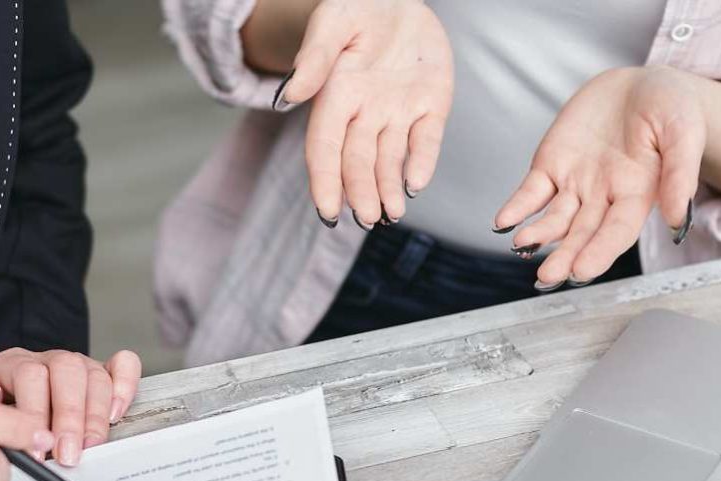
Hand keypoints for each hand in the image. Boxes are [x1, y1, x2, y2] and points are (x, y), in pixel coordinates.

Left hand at [0, 348, 141, 467]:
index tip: (36, 452)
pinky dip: (125, 387)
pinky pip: (124, 365)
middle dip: (69, 418)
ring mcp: (79, 364)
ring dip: (95, 416)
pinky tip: (117, 414)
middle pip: (66, 372)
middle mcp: (48, 360)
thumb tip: (3, 443)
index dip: (34, 415)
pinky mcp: (104, 371)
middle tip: (67, 455)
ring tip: (90, 447)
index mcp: (13, 364)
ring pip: (95, 375)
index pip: (29, 377)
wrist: (8, 403)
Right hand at [274, 0, 453, 228]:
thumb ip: (316, 59)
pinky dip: (422, 162)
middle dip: (361, 193)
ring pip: (390, 160)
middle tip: (367, 219)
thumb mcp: (334, 23)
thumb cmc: (358, 6)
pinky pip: (427, 140)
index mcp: (337, 96)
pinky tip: (416, 184)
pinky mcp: (431, 106)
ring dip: (388, 190)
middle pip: (358, 162)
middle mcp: (365, 112)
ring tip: (391, 214)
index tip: (328, 211)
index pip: (325, 148)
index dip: (325, 181)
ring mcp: (398, 111)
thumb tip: (289, 97)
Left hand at [494, 66, 706, 288]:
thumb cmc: (671, 108)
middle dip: (565, 255)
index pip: (617, 231)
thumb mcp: (684, 131)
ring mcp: (575, 184)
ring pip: (555, 219)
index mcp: (638, 194)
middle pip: (582, 233)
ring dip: (539, 235)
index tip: (582, 270)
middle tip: (549, 276)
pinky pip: (531, 193)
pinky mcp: (552, 166)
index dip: (600, 251)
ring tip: (523, 243)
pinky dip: (517, 208)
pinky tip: (504, 222)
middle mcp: (604, 196)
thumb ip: (680, 174)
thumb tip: (676, 220)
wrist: (640, 84)